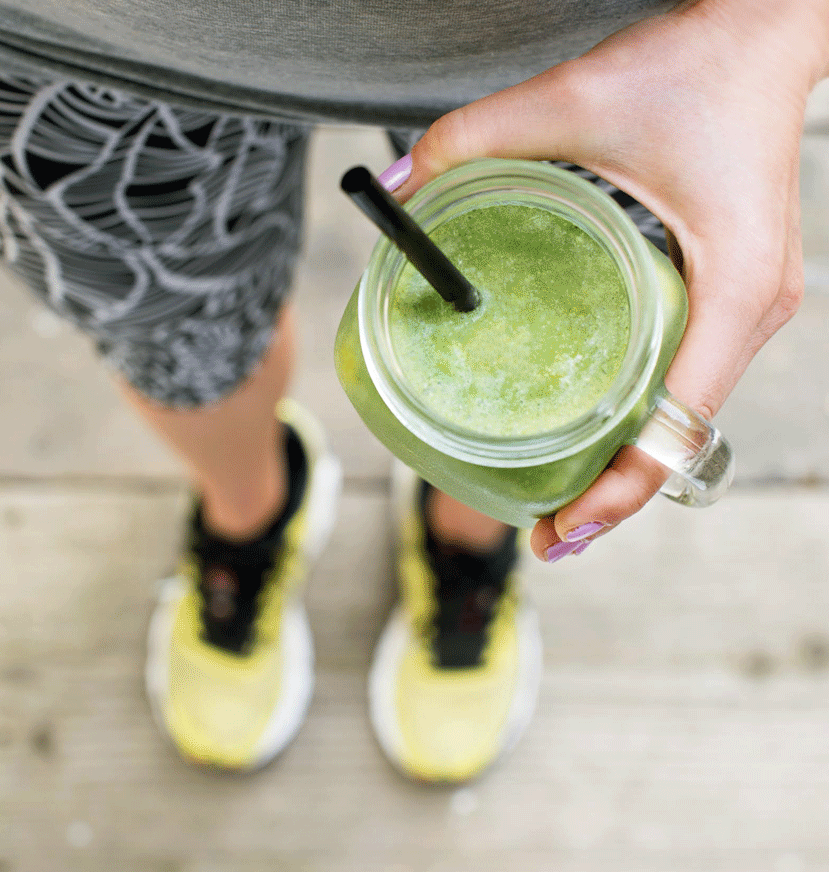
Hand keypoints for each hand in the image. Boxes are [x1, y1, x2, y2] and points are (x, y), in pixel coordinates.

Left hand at [389, 0, 828, 560]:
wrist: (766, 33)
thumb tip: (396, 191)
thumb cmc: (692, 65)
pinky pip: (690, 379)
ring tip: (563, 496)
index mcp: (733, 287)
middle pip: (682, 440)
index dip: (619, 492)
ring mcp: (752, 309)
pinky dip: (642, 418)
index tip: (560, 530)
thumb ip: (473, 141)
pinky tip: (595, 430)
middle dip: (615, 493)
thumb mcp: (572, 98)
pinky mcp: (737, 295)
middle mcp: (754, 313)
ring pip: (688, 418)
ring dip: (629, 463)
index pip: (677, 428)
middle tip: (545, 527)